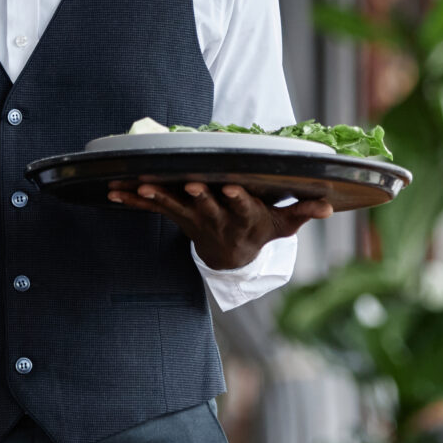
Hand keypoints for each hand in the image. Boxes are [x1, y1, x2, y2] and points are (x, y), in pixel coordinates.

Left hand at [105, 180, 333, 269]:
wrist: (233, 258)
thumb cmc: (261, 231)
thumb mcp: (284, 225)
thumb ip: (303, 212)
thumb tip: (329, 207)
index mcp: (245, 218)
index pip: (242, 207)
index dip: (236, 198)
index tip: (230, 186)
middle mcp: (218, 220)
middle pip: (206, 206)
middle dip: (197, 195)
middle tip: (188, 184)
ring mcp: (195, 219)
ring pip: (174, 206)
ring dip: (156, 197)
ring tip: (138, 187)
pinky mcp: (177, 216)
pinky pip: (154, 208)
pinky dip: (133, 200)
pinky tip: (114, 192)